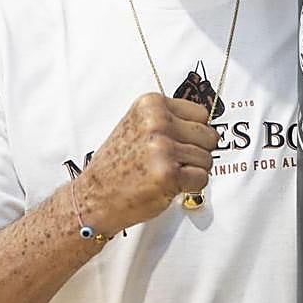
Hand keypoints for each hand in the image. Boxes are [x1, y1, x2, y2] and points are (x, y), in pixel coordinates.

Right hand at [78, 94, 218, 235]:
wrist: (94, 197)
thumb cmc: (117, 164)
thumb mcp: (137, 125)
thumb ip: (169, 119)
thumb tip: (205, 123)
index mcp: (151, 105)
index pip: (200, 113)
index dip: (194, 132)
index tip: (180, 142)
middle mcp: (157, 122)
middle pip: (208, 136)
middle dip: (197, 152)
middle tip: (174, 162)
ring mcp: (163, 148)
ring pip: (207, 159)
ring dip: (193, 171)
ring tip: (166, 173)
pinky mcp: (169, 174)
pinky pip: (202, 178)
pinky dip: (191, 186)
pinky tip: (169, 185)